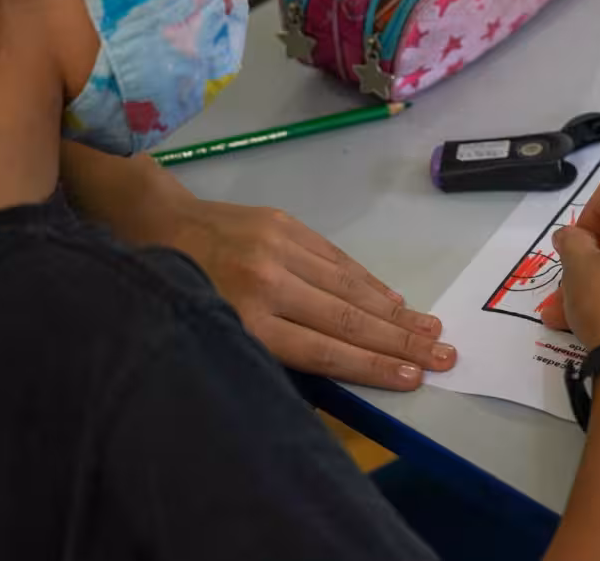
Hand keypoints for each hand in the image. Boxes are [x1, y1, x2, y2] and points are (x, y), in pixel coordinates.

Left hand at [58, 143, 454, 389]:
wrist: (154, 221)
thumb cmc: (175, 292)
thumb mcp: (207, 332)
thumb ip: (263, 349)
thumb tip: (328, 366)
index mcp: (244, 318)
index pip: (323, 349)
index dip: (373, 365)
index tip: (414, 378)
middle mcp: (267, 282)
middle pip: (347, 319)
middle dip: (401, 341)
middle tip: (445, 356)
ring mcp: (280, 248)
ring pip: (350, 287)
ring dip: (396, 313)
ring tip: (432, 331)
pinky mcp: (287, 223)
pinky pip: (338, 259)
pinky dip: (368, 282)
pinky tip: (393, 300)